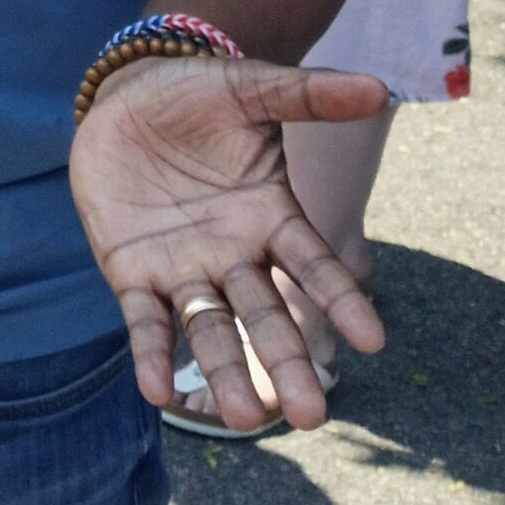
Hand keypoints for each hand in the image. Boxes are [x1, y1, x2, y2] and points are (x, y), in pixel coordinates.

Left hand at [68, 54, 389, 430]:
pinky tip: (155, 390)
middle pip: (265, 313)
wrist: (125, 94)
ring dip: (223, 370)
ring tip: (240, 417)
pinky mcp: (131, 270)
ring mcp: (183, 267)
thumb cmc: (196, 95)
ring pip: (209, 327)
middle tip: (309, 416)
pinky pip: (144, 319)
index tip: (373, 340)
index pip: (313, 267)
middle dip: (286, 361)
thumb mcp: (250, 88)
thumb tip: (378, 87)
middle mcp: (234, 254)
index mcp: (272, 218)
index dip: (341, 300)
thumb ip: (307, 95)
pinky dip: (151, 353)